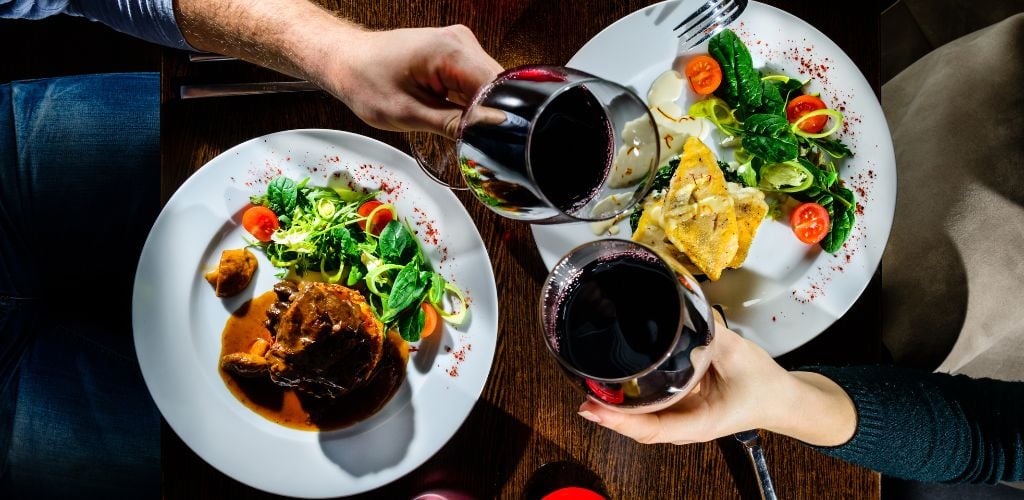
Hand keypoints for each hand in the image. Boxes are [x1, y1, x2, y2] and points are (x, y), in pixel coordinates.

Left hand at [176, 0, 501, 137]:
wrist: (344, 60)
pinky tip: (451, 116)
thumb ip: (454, 125)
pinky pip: (476, 84)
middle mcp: (461, 42)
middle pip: (499, 88)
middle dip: (490, 117)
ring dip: (479, 112)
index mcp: (451, 50)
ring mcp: (460, 47)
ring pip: (489, 89)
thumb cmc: (364, 80)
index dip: (501, 119)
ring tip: (454, 126)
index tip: (494, 143)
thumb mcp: (407, 114)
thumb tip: (490, 133)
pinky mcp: (456, 56)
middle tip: (470, 142)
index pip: (499, 88)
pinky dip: (469, 104)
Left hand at [577, 320, 856, 445]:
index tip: (594, 409)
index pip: (651, 429)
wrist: (784, 400)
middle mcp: (685, 424)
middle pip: (638, 426)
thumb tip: (683, 305)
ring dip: (616, 407)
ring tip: (590, 389)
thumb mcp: (738, 353)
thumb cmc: (764, 385)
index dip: (620, 421)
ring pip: (642, 419)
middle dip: (609, 414)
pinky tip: (613, 384)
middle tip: (582, 395)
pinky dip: (630, 398)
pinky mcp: (682, 406)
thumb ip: (709, 332)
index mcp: (699, 422)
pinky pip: (651, 406)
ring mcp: (682, 418)